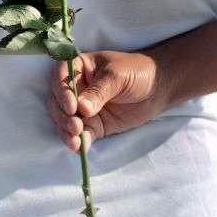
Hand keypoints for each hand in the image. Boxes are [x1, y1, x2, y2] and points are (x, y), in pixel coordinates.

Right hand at [47, 50, 172, 151]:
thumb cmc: (137, 72)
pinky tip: (80, 148)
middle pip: (58, 102)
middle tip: (75, 126)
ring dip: (66, 131)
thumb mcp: (117, 76)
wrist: (159, 88)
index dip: (61, 93)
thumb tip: (81, 109)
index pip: (61, 79)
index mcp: (78, 68)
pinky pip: (81, 134)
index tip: (72, 107)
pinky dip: (79, 142)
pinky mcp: (93, 125)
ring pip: (65, 120)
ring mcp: (82, 108)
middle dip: (63, 116)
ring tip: (75, 142)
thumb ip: (99, 91)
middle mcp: (75, 88)